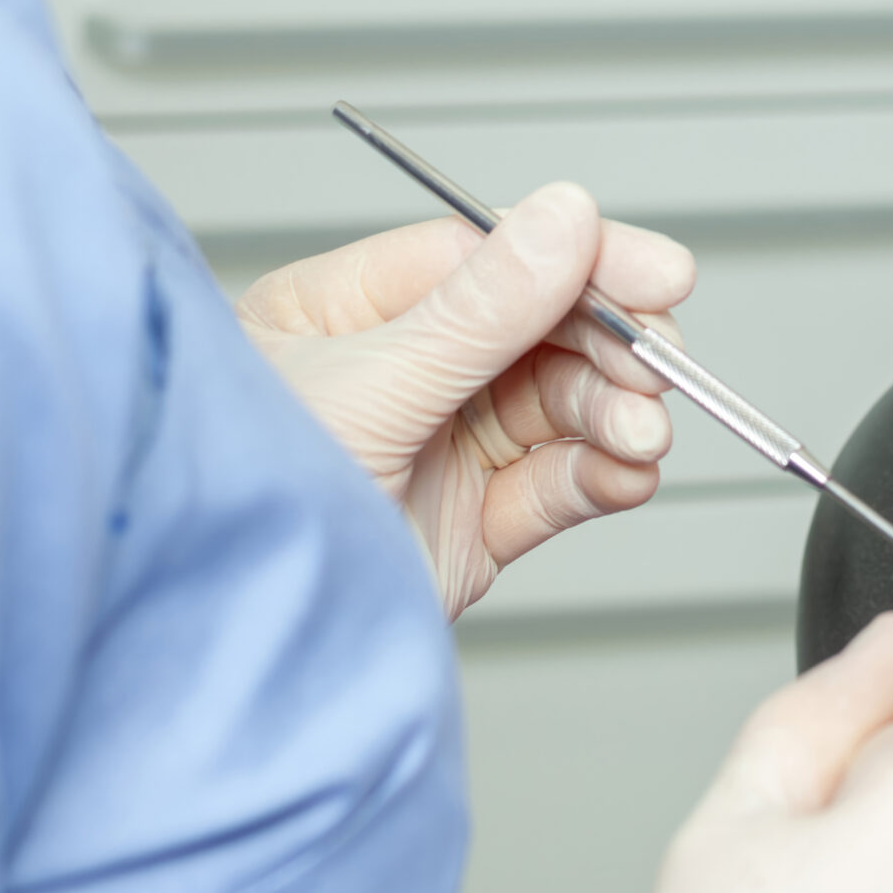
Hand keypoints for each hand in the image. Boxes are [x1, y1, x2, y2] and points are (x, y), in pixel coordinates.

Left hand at [237, 183, 693, 618]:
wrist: (235, 676)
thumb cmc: (243, 518)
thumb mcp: (370, 392)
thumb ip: (481, 309)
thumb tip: (566, 216)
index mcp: (340, 314)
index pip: (483, 258)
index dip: (579, 261)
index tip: (657, 275)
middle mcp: (393, 374)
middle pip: (537, 332)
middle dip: (607, 352)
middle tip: (656, 369)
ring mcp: (435, 450)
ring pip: (559, 407)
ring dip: (614, 416)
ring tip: (639, 438)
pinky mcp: (470, 526)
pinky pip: (556, 484)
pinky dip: (603, 477)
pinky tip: (624, 477)